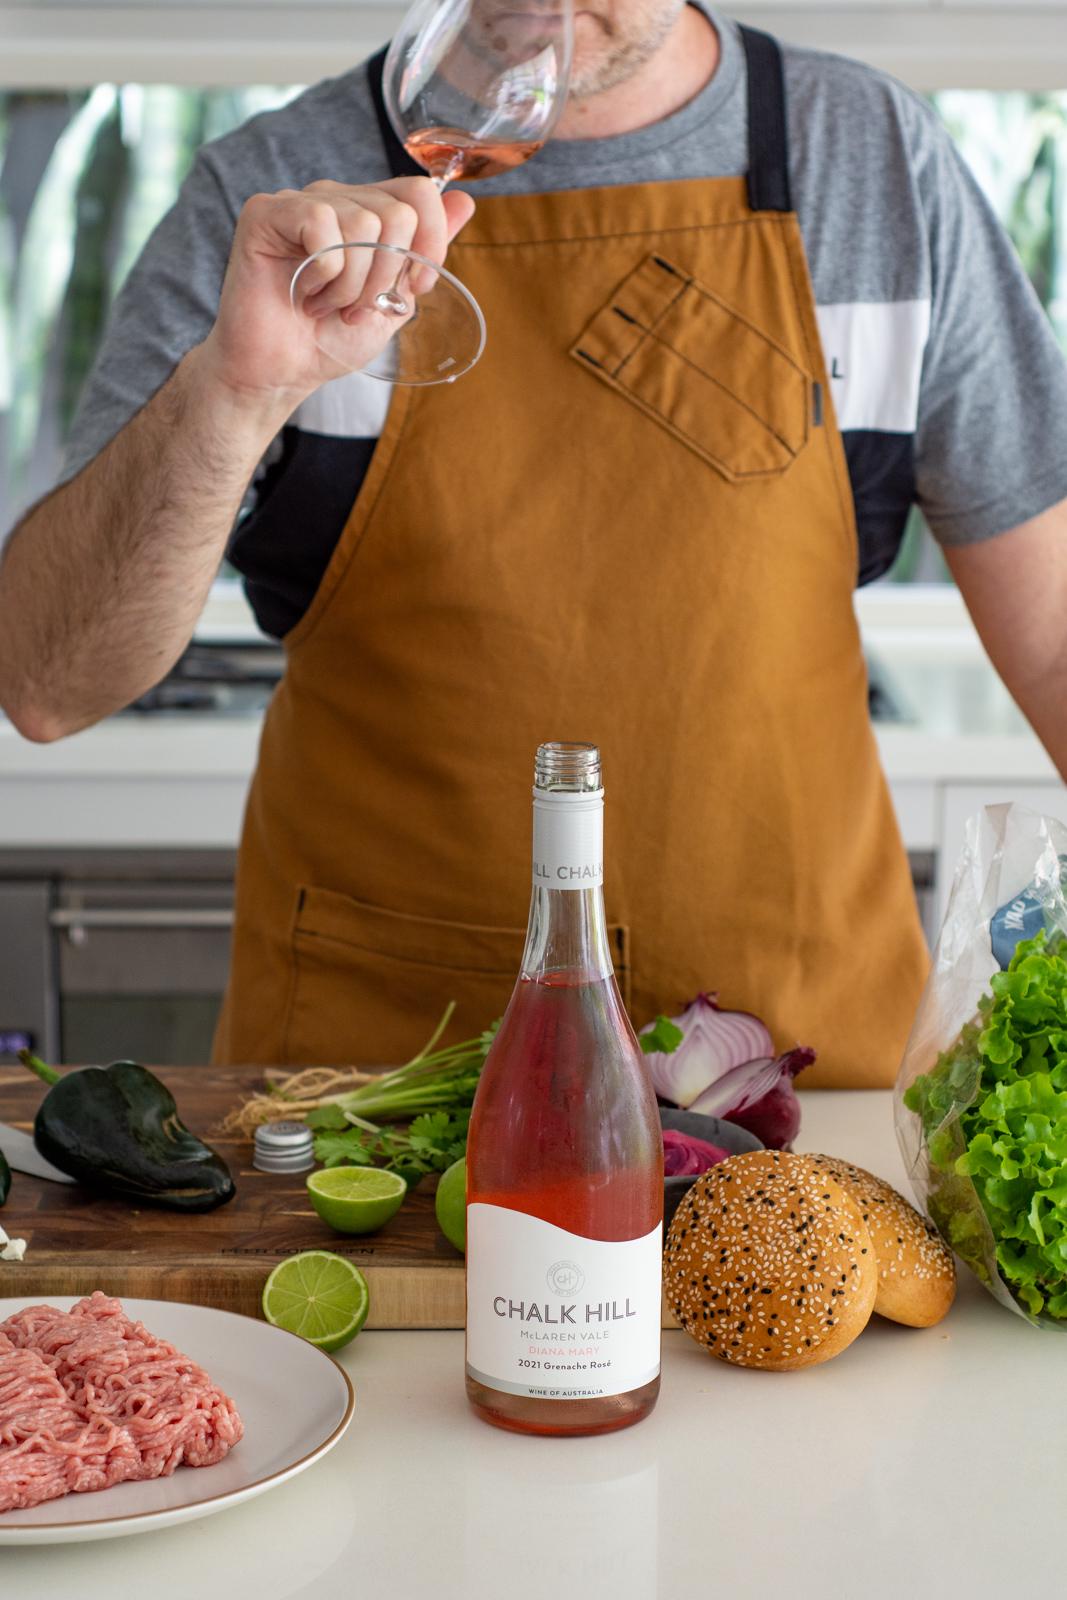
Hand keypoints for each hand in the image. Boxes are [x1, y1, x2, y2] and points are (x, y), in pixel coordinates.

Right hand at [199, 177, 474, 412]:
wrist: (281, 373)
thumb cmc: (330, 339)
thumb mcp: (394, 300)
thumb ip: (424, 252)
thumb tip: (465, 201)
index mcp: (367, 213)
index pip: (419, 192)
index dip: (430, 242)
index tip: (415, 288)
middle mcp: (335, 198)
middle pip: (397, 213)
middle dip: (386, 278)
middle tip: (355, 308)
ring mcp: (300, 202)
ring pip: (363, 224)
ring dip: (351, 285)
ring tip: (327, 306)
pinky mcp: (266, 213)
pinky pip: (320, 226)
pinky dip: (322, 275)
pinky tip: (304, 293)